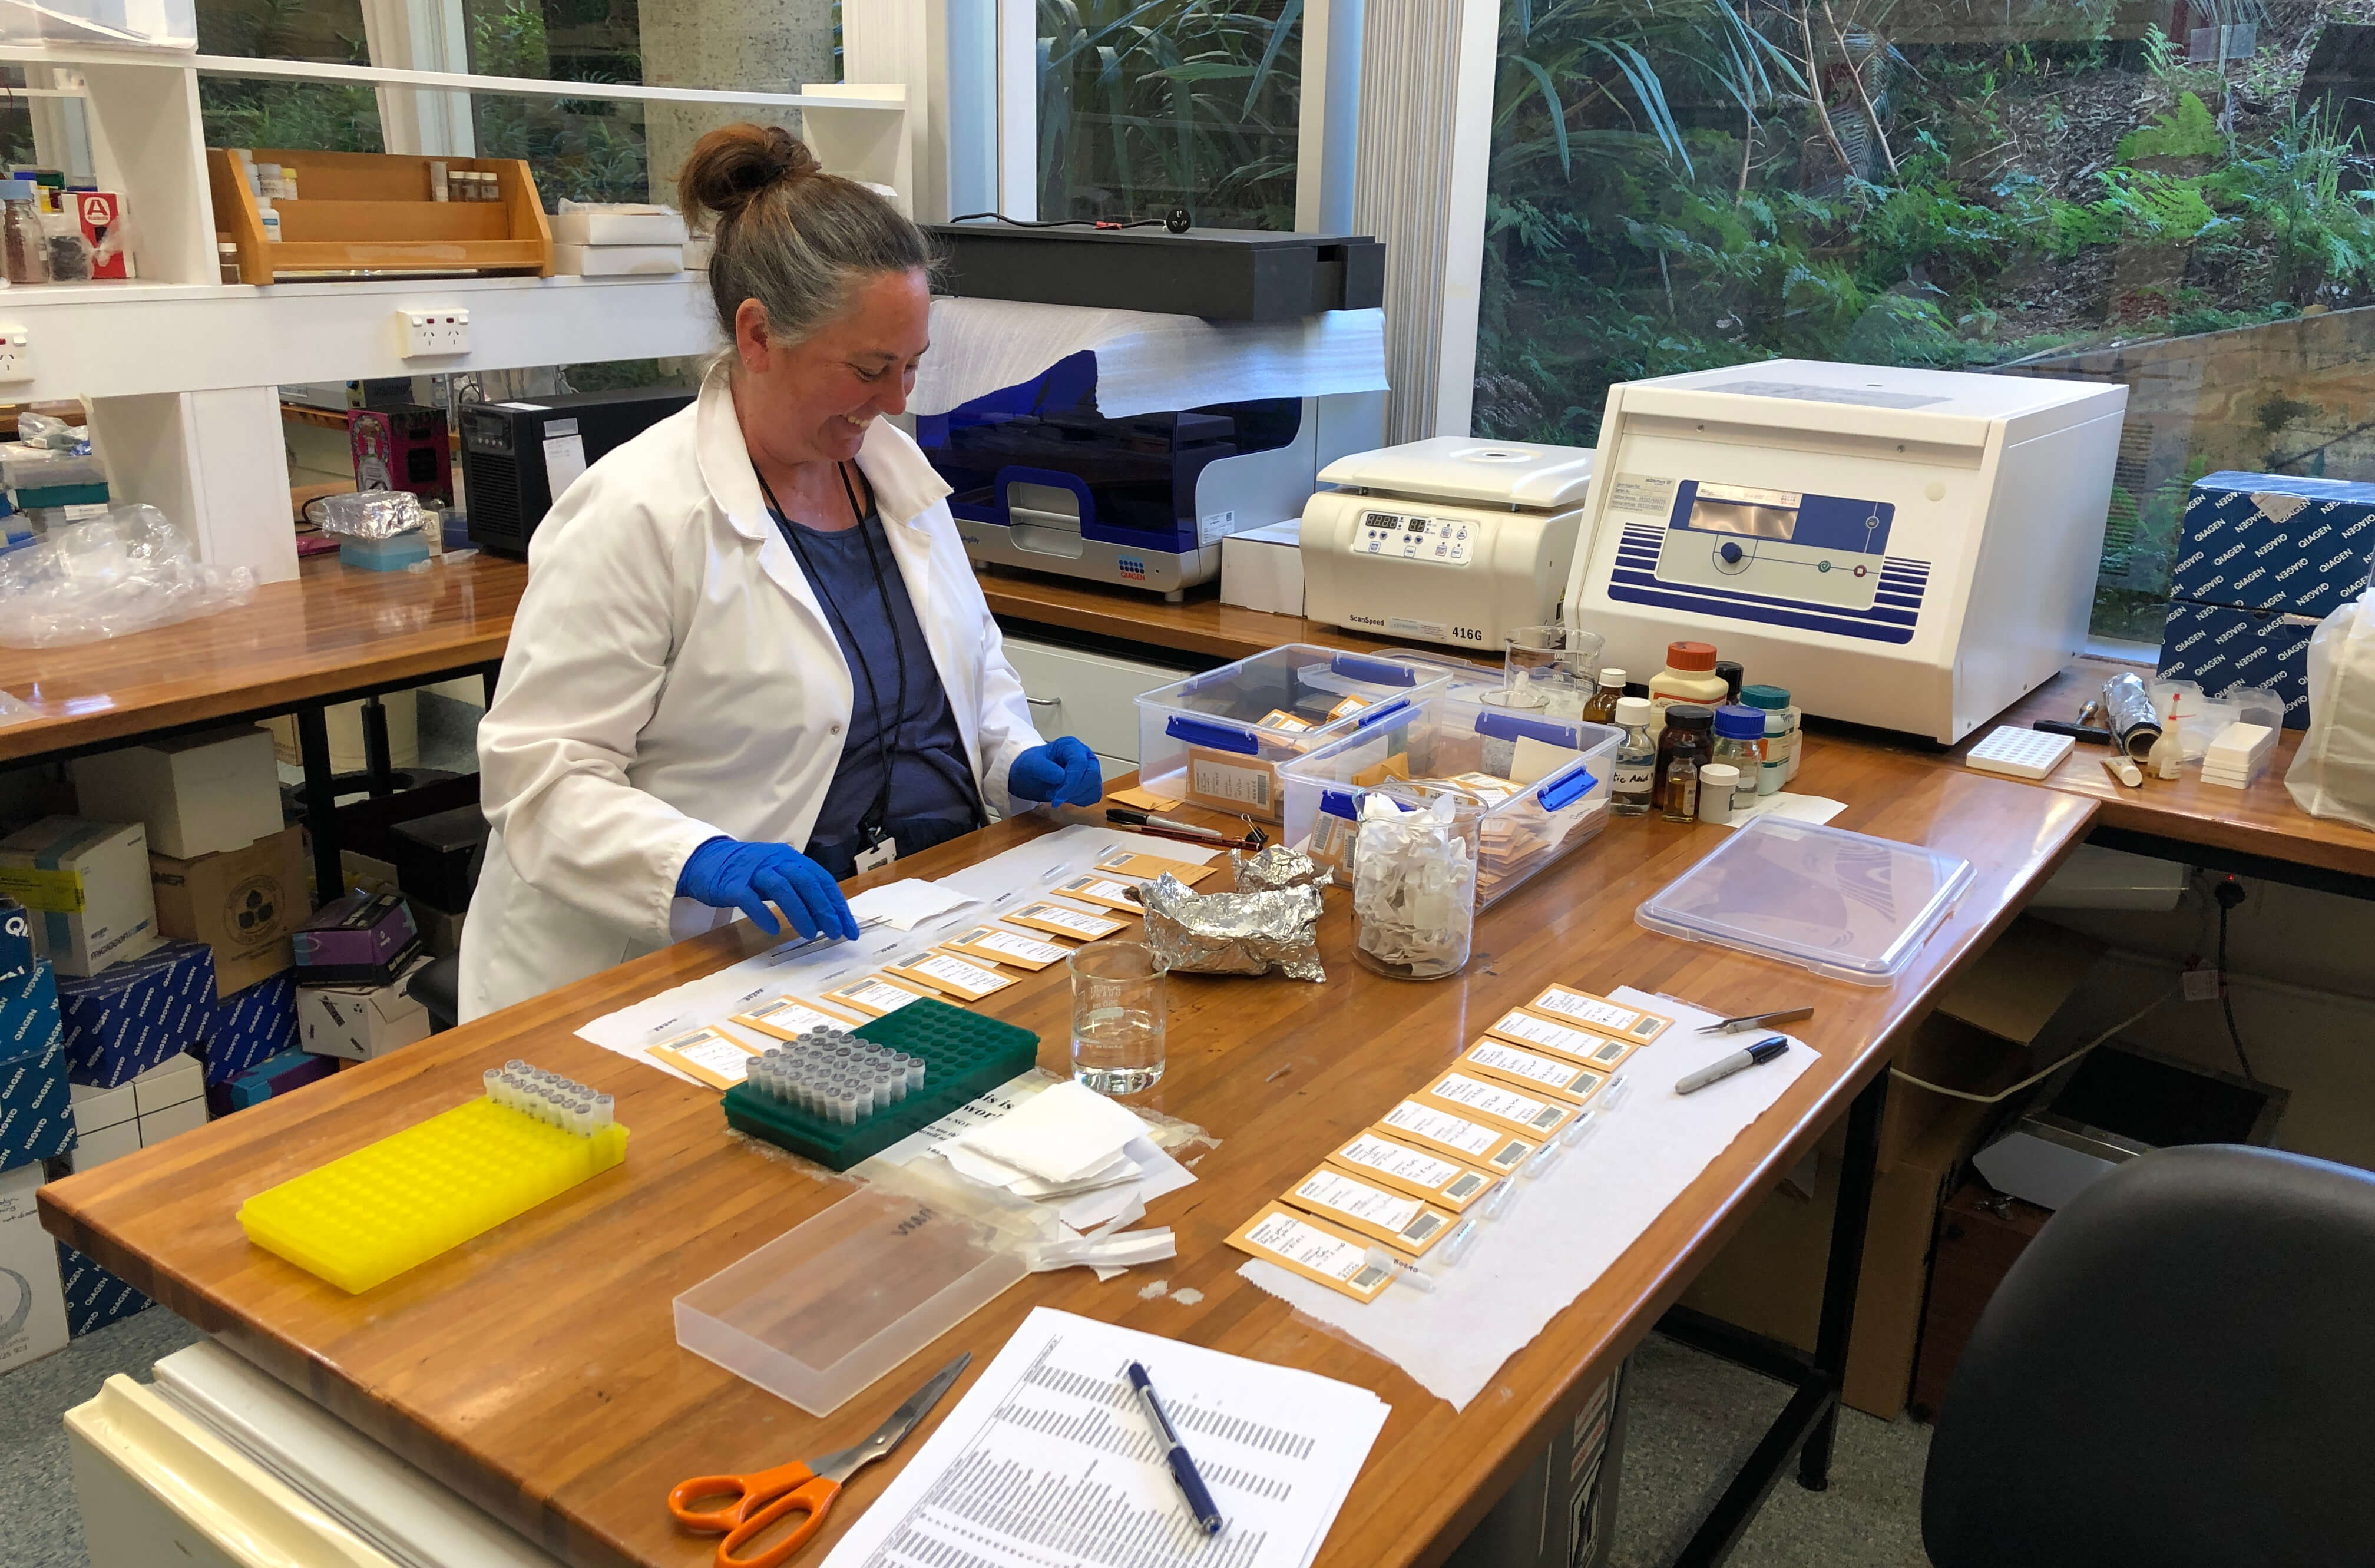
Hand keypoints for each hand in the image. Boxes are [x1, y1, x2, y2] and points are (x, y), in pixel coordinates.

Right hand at [676, 837, 858, 941]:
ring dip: (799, 911)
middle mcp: (775, 861)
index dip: (837, 904)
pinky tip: (774, 929)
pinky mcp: (731, 884)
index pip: (821, 880)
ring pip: (782, 888)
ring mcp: (753, 871)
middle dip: (824, 908)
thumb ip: (800, 890)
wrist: (707, 859)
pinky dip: (763, 913)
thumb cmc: (748, 872)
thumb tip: (827, 916)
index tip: (849, 929)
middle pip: (806, 882)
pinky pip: (749, 898)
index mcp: (791, 859)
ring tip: (810, 934)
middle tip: (835, 932)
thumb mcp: (778, 874)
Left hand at [1010, 736, 1103, 806]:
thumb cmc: (1032, 765)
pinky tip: (1066, 797)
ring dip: (1075, 796)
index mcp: (1070, 746)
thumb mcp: (1031, 764)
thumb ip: (1044, 768)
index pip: (1080, 763)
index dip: (1071, 782)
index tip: (1057, 797)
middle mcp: (1084, 755)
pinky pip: (1093, 795)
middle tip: (1054, 796)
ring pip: (1094, 787)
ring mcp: (1090, 769)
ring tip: (1057, 794)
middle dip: (1073, 790)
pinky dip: (1080, 800)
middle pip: (1091, 775)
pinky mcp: (1091, 783)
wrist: (1031, 775)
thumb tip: (1061, 776)